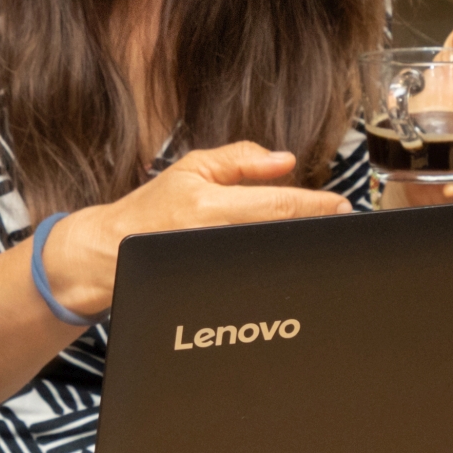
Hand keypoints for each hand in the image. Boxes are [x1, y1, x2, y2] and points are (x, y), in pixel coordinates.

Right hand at [39, 143, 350, 324]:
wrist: (110, 254)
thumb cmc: (149, 212)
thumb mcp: (191, 169)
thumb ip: (239, 161)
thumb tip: (284, 160)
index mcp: (207, 205)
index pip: (276, 206)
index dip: (315, 207)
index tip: (342, 207)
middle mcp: (212, 238)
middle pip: (280, 236)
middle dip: (315, 230)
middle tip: (342, 224)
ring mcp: (212, 270)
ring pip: (269, 262)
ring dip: (297, 250)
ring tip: (317, 240)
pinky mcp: (210, 293)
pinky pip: (252, 283)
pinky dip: (274, 273)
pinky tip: (286, 265)